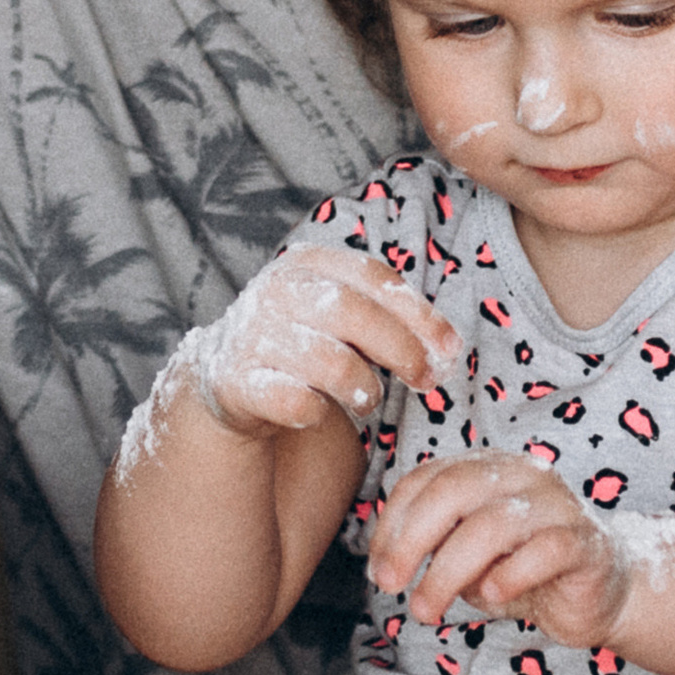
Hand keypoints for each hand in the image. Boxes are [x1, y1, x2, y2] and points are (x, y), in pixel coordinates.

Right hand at [143, 248, 456, 444]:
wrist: (223, 373)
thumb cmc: (304, 338)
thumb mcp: (337, 311)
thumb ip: (387, 316)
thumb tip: (447, 348)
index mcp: (308, 262)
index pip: (375, 277)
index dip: (420, 312)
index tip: (451, 347)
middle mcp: (276, 290)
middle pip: (354, 314)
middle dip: (401, 349)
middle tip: (427, 379)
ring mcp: (252, 334)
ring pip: (327, 361)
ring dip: (362, 386)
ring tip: (369, 399)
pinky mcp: (235, 381)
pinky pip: (291, 400)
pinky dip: (316, 410)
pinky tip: (320, 412)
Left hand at [366, 451, 628, 641]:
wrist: (600, 591)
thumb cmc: (524, 569)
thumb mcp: (468, 555)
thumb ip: (435, 545)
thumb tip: (386, 562)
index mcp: (489, 467)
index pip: (427, 477)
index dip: (392, 522)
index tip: (377, 568)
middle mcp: (523, 473)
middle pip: (454, 491)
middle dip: (412, 540)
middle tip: (391, 584)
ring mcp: (557, 504)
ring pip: (492, 525)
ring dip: (447, 572)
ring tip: (427, 610)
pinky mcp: (584, 542)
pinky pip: (544, 551)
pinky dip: (510, 574)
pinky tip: (492, 597)